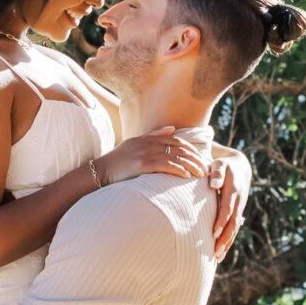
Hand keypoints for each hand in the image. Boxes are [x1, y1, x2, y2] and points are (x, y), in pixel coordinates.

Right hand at [93, 125, 209, 188]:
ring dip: (190, 165)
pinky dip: (177, 169)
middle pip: (178, 148)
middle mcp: (147, 143)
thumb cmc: (117, 162)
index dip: (190, 148)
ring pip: (174, 157)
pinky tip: (185, 176)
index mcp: (147, 138)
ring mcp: (144, 153)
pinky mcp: (141, 165)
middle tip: (205, 167)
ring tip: (200, 174)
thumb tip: (171, 129)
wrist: (100, 171)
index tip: (200, 157)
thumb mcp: (134, 144)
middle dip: (194, 157)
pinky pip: (164, 165)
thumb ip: (153, 136)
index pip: (175, 140)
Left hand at [208, 149, 252, 258]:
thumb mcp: (220, 164)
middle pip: (233, 224)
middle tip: (215, 253)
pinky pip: (234, 229)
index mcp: (234, 191)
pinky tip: (221, 253)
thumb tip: (213, 184)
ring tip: (217, 258)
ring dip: (227, 243)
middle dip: (224, 239)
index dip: (221, 221)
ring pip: (235, 229)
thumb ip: (217, 173)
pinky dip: (228, 241)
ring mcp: (240, 209)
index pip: (228, 209)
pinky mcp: (238, 213)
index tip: (213, 233)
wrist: (240, 167)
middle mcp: (239, 202)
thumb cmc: (224, 165)